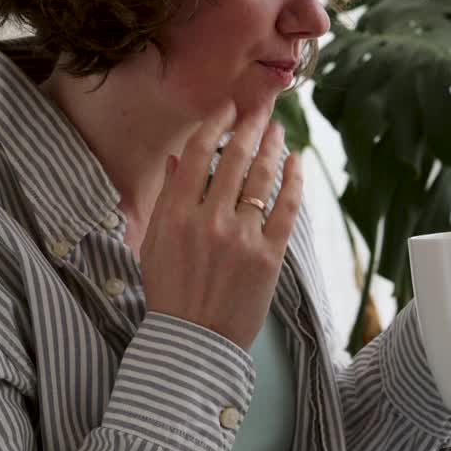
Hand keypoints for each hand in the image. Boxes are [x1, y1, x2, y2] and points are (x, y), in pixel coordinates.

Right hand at [139, 101, 303, 351]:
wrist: (193, 343)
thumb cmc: (170, 293)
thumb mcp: (154, 243)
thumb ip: (167, 199)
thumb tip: (179, 160)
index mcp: (176, 214)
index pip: (199, 154)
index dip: (216, 124)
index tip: (228, 108)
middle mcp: (209, 220)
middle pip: (236, 158)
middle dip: (251, 126)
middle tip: (261, 108)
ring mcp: (242, 237)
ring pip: (262, 178)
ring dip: (273, 147)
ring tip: (278, 129)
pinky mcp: (269, 256)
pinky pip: (286, 209)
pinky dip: (293, 181)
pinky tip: (296, 161)